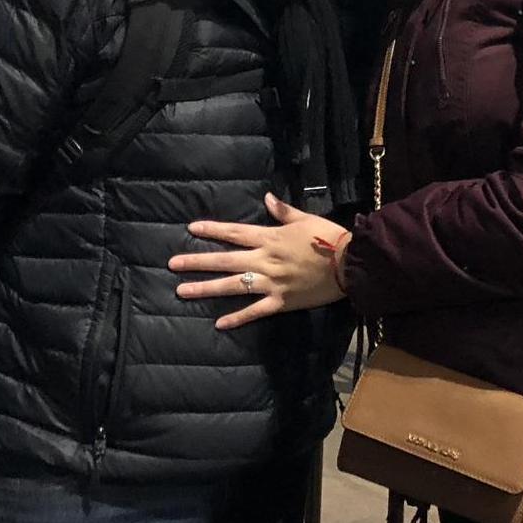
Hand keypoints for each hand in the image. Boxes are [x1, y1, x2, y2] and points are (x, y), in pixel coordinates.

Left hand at [171, 193, 348, 329]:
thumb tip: (267, 198)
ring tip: (182, 290)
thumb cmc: (329, 237)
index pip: (236, 233)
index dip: (213, 230)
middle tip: (173, 264)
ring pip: (233, 286)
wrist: (349, 264)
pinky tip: (219, 324)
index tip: (191, 229)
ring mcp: (271, 283)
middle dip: (198, 262)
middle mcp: (265, 261)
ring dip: (207, 288)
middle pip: (226, 260)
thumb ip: (284, 211)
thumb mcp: (306, 218)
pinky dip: (238, 318)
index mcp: (271, 239)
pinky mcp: (281, 301)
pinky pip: (255, 311)